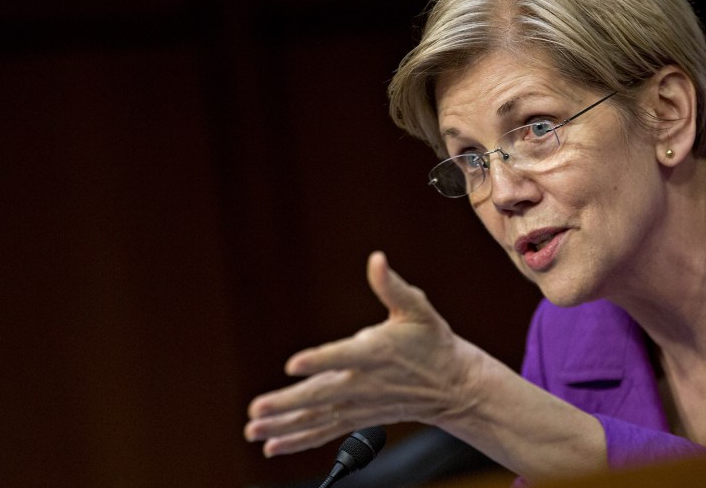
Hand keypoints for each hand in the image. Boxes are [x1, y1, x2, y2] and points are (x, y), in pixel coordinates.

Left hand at [244, 251, 479, 456]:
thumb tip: (376, 259)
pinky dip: (298, 440)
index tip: (294, 364)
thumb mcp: (417, 308)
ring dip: (284, 426)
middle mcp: (365, 383)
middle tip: (257, 408)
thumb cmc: (431, 340)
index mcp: (377, 352)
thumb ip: (392, 286)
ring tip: (253, 430)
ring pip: (318, 418)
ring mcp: (360, 405)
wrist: (452, 385)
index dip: (320, 360)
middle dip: (288, 403)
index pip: (344, 357)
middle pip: (322, 395)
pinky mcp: (358, 417)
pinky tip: (272, 446)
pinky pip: (325, 431)